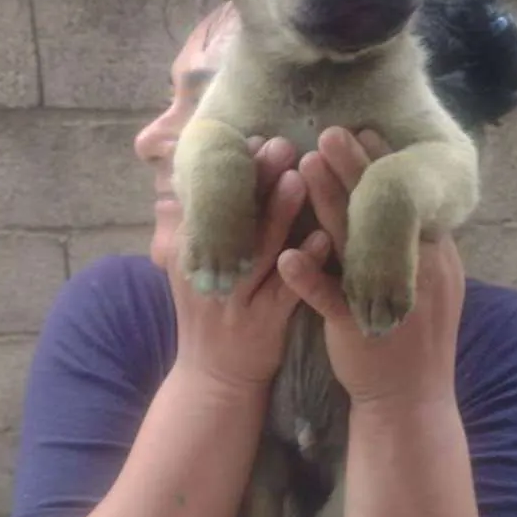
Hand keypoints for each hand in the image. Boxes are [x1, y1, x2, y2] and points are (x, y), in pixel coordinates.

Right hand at [166, 137, 329, 395]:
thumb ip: (203, 226)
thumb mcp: (198, 268)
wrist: (215, 379)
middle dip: (256, 180)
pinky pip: (284, 290)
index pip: (211, 202)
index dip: (233, 170)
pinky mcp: (261, 325)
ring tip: (301, 178)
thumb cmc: (216, 314)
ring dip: (278, 213)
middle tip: (280, 143)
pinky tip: (323, 238)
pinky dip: (304, 263)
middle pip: (232, 219)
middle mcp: (211, 272)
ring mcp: (235, 300)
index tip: (256, 137)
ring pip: (257, 251)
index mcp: (193, 253)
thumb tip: (205, 174)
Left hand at [278, 127, 464, 408]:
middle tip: (330, 130)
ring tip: (303, 166)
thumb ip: (413, 240)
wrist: (411, 399)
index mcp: (433, 254)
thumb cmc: (411, 333)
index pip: (407, 200)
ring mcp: (386, 297)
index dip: (384, 163)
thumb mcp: (426, 281)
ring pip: (353, 242)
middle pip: (380, 210)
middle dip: (354, 167)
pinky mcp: (358, 326)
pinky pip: (331, 298)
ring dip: (326, 203)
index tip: (362, 127)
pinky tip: (289, 253)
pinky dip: (309, 275)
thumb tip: (399, 195)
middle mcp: (414, 270)